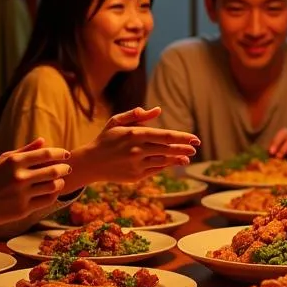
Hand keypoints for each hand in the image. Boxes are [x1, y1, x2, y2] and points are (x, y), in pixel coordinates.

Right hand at [0, 138, 71, 238]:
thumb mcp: (3, 160)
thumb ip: (25, 150)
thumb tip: (44, 141)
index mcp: (14, 162)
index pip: (46, 154)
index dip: (60, 153)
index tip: (66, 154)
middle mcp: (19, 177)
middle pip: (53, 170)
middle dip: (64, 168)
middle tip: (67, 168)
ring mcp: (21, 194)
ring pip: (53, 186)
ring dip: (60, 182)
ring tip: (60, 180)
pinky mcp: (23, 209)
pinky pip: (47, 200)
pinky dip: (53, 194)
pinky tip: (51, 191)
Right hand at [74, 105, 199, 183]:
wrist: (91, 163)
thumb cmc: (106, 139)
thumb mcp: (118, 121)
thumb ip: (138, 114)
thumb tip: (158, 110)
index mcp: (135, 134)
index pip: (165, 136)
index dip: (182, 137)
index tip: (194, 138)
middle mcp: (137, 150)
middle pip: (168, 149)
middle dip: (184, 148)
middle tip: (195, 147)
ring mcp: (137, 165)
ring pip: (164, 161)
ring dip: (178, 159)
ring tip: (188, 157)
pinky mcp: (135, 176)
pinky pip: (155, 170)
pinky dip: (166, 166)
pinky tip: (174, 162)